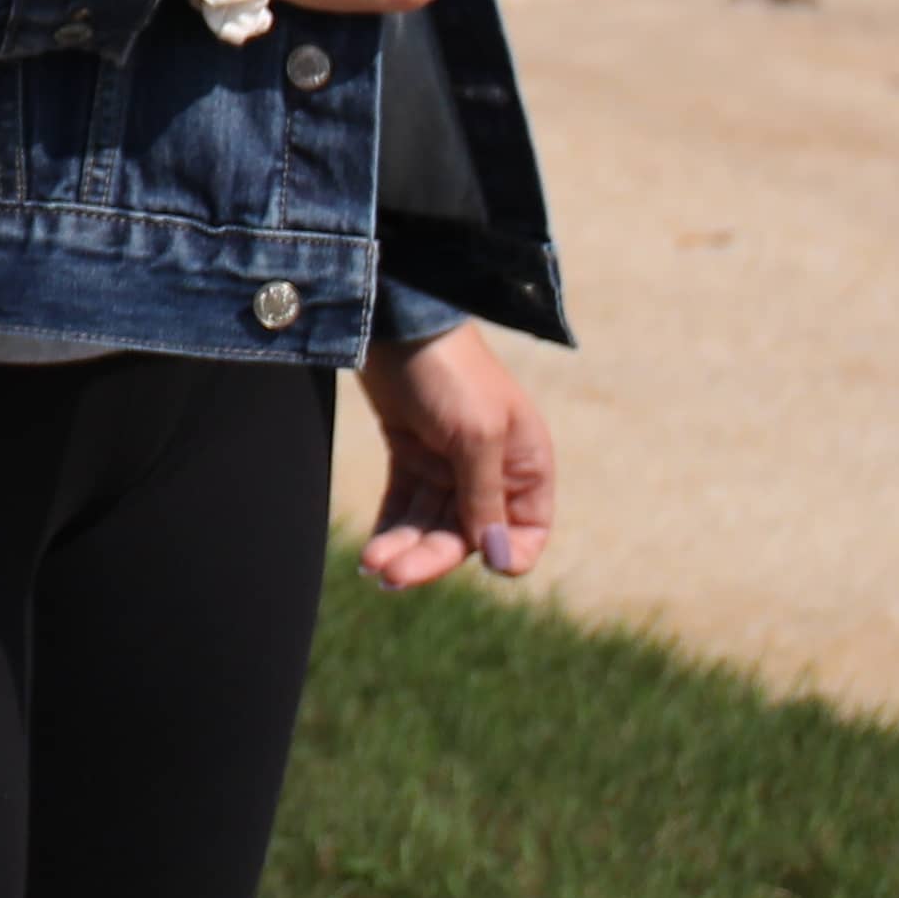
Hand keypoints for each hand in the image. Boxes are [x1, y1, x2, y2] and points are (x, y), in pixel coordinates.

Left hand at [356, 323, 560, 588]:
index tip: (480, 563)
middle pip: (466, 535)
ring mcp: (448, 465)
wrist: (395, 322)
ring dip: (403, 548)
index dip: (506, 553)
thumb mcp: (476, 434)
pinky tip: (371, 553)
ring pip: (429, 524)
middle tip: (392, 575)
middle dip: (430, 557)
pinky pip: (403, 505)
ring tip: (372, 566)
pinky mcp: (410, 455)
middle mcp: (491, 472)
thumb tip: (495, 558)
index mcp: (525, 465)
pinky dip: (389, 529)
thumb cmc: (451, 372)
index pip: (526, 531)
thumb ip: (485, 496)